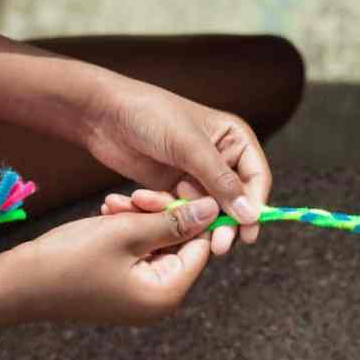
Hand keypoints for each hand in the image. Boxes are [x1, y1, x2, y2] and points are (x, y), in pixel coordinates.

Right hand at [20, 197, 216, 323]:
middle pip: (180, 243)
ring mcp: (140, 293)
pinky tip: (109, 213)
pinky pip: (138, 251)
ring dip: (139, 218)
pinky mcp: (123, 284)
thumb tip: (214, 209)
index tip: (170, 192)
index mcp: (167, 293)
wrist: (17, 282)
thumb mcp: (128, 232)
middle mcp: (159, 299)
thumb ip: (174, 221)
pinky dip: (127, 230)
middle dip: (159, 214)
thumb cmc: (69, 259)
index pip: (202, 247)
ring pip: (157, 242)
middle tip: (135, 196)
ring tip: (114, 204)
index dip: (191, 215)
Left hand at [83, 78, 269, 253]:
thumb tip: (250, 214)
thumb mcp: (190, 146)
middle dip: (227, 223)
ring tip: (184, 233)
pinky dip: (172, 215)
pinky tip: (151, 208)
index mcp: (235, 140)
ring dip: (196, 221)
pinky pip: (183, 212)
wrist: (102, 114)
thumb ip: (221, 181)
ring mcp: (197, 175)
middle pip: (236, 201)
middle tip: (219, 246)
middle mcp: (221, 159)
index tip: (247, 233)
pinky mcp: (174, 188)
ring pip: (209, 211)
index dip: (255, 207)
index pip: (257, 179)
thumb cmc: (150, 115)